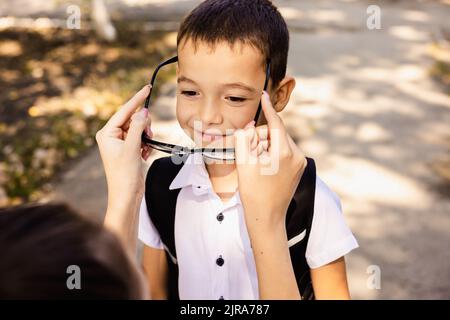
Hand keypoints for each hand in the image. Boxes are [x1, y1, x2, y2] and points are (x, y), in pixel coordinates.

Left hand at [96, 85, 152, 210]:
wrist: (127, 195)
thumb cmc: (124, 174)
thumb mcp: (132, 147)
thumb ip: (137, 127)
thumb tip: (143, 112)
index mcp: (106, 133)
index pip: (124, 111)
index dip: (137, 99)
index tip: (148, 88)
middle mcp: (111, 136)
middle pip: (133, 119)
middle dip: (144, 126)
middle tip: (148, 136)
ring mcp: (120, 143)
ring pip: (139, 129)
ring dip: (146, 137)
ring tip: (144, 150)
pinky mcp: (128, 150)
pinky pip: (141, 139)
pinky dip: (146, 145)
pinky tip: (144, 155)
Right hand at [234, 91, 306, 232]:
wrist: (267, 218)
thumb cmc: (253, 193)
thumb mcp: (244, 163)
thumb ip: (245, 139)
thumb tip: (251, 125)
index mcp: (284, 153)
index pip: (276, 123)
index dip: (268, 108)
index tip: (263, 95)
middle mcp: (297, 155)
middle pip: (276, 133)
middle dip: (261, 137)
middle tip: (249, 155)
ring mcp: (300, 163)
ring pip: (279, 142)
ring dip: (266, 146)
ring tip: (256, 165)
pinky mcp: (298, 169)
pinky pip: (284, 152)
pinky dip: (272, 153)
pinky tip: (263, 168)